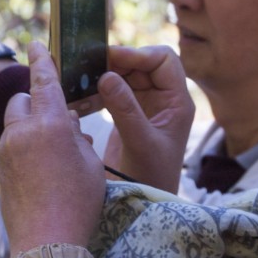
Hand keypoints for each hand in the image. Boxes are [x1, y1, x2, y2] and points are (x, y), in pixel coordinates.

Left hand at [0, 41, 104, 256]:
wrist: (46, 242)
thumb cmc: (79, 203)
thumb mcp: (92, 164)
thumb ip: (79, 136)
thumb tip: (69, 125)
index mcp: (51, 124)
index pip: (44, 80)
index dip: (41, 59)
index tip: (35, 43)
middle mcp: (23, 132)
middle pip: (22, 100)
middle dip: (35, 102)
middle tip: (58, 121)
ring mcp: (7, 151)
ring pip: (15, 124)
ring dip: (31, 127)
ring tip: (55, 151)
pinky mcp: (1, 169)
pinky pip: (12, 147)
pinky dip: (25, 148)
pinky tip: (43, 172)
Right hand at [95, 45, 193, 193]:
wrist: (144, 202)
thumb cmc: (151, 177)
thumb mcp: (139, 143)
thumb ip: (125, 109)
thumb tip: (107, 76)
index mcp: (177, 102)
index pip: (164, 60)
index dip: (139, 54)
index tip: (110, 58)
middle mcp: (164, 99)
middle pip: (142, 64)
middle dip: (117, 62)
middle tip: (88, 65)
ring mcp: (146, 106)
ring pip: (126, 76)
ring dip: (104, 75)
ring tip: (81, 79)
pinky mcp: (128, 115)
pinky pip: (114, 92)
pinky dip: (98, 91)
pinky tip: (81, 97)